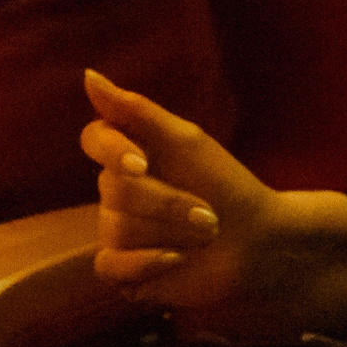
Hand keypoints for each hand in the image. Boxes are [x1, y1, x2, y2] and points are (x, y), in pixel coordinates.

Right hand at [82, 69, 346, 339]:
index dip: (112, 151)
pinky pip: (110, 265)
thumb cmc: (225, 184)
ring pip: (117, 228)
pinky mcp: (123, 270)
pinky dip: (144, 263)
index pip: (94, 139)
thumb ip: (136, 111)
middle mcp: (115, 191)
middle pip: (114, 190)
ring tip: (204, 235)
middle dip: (166, 202)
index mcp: (128, 152)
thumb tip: (88, 76)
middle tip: (207, 212)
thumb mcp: (185, 141)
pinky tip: (176, 259)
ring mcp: (116, 231)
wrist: (258, 241)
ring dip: (169, 232)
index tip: (142, 164)